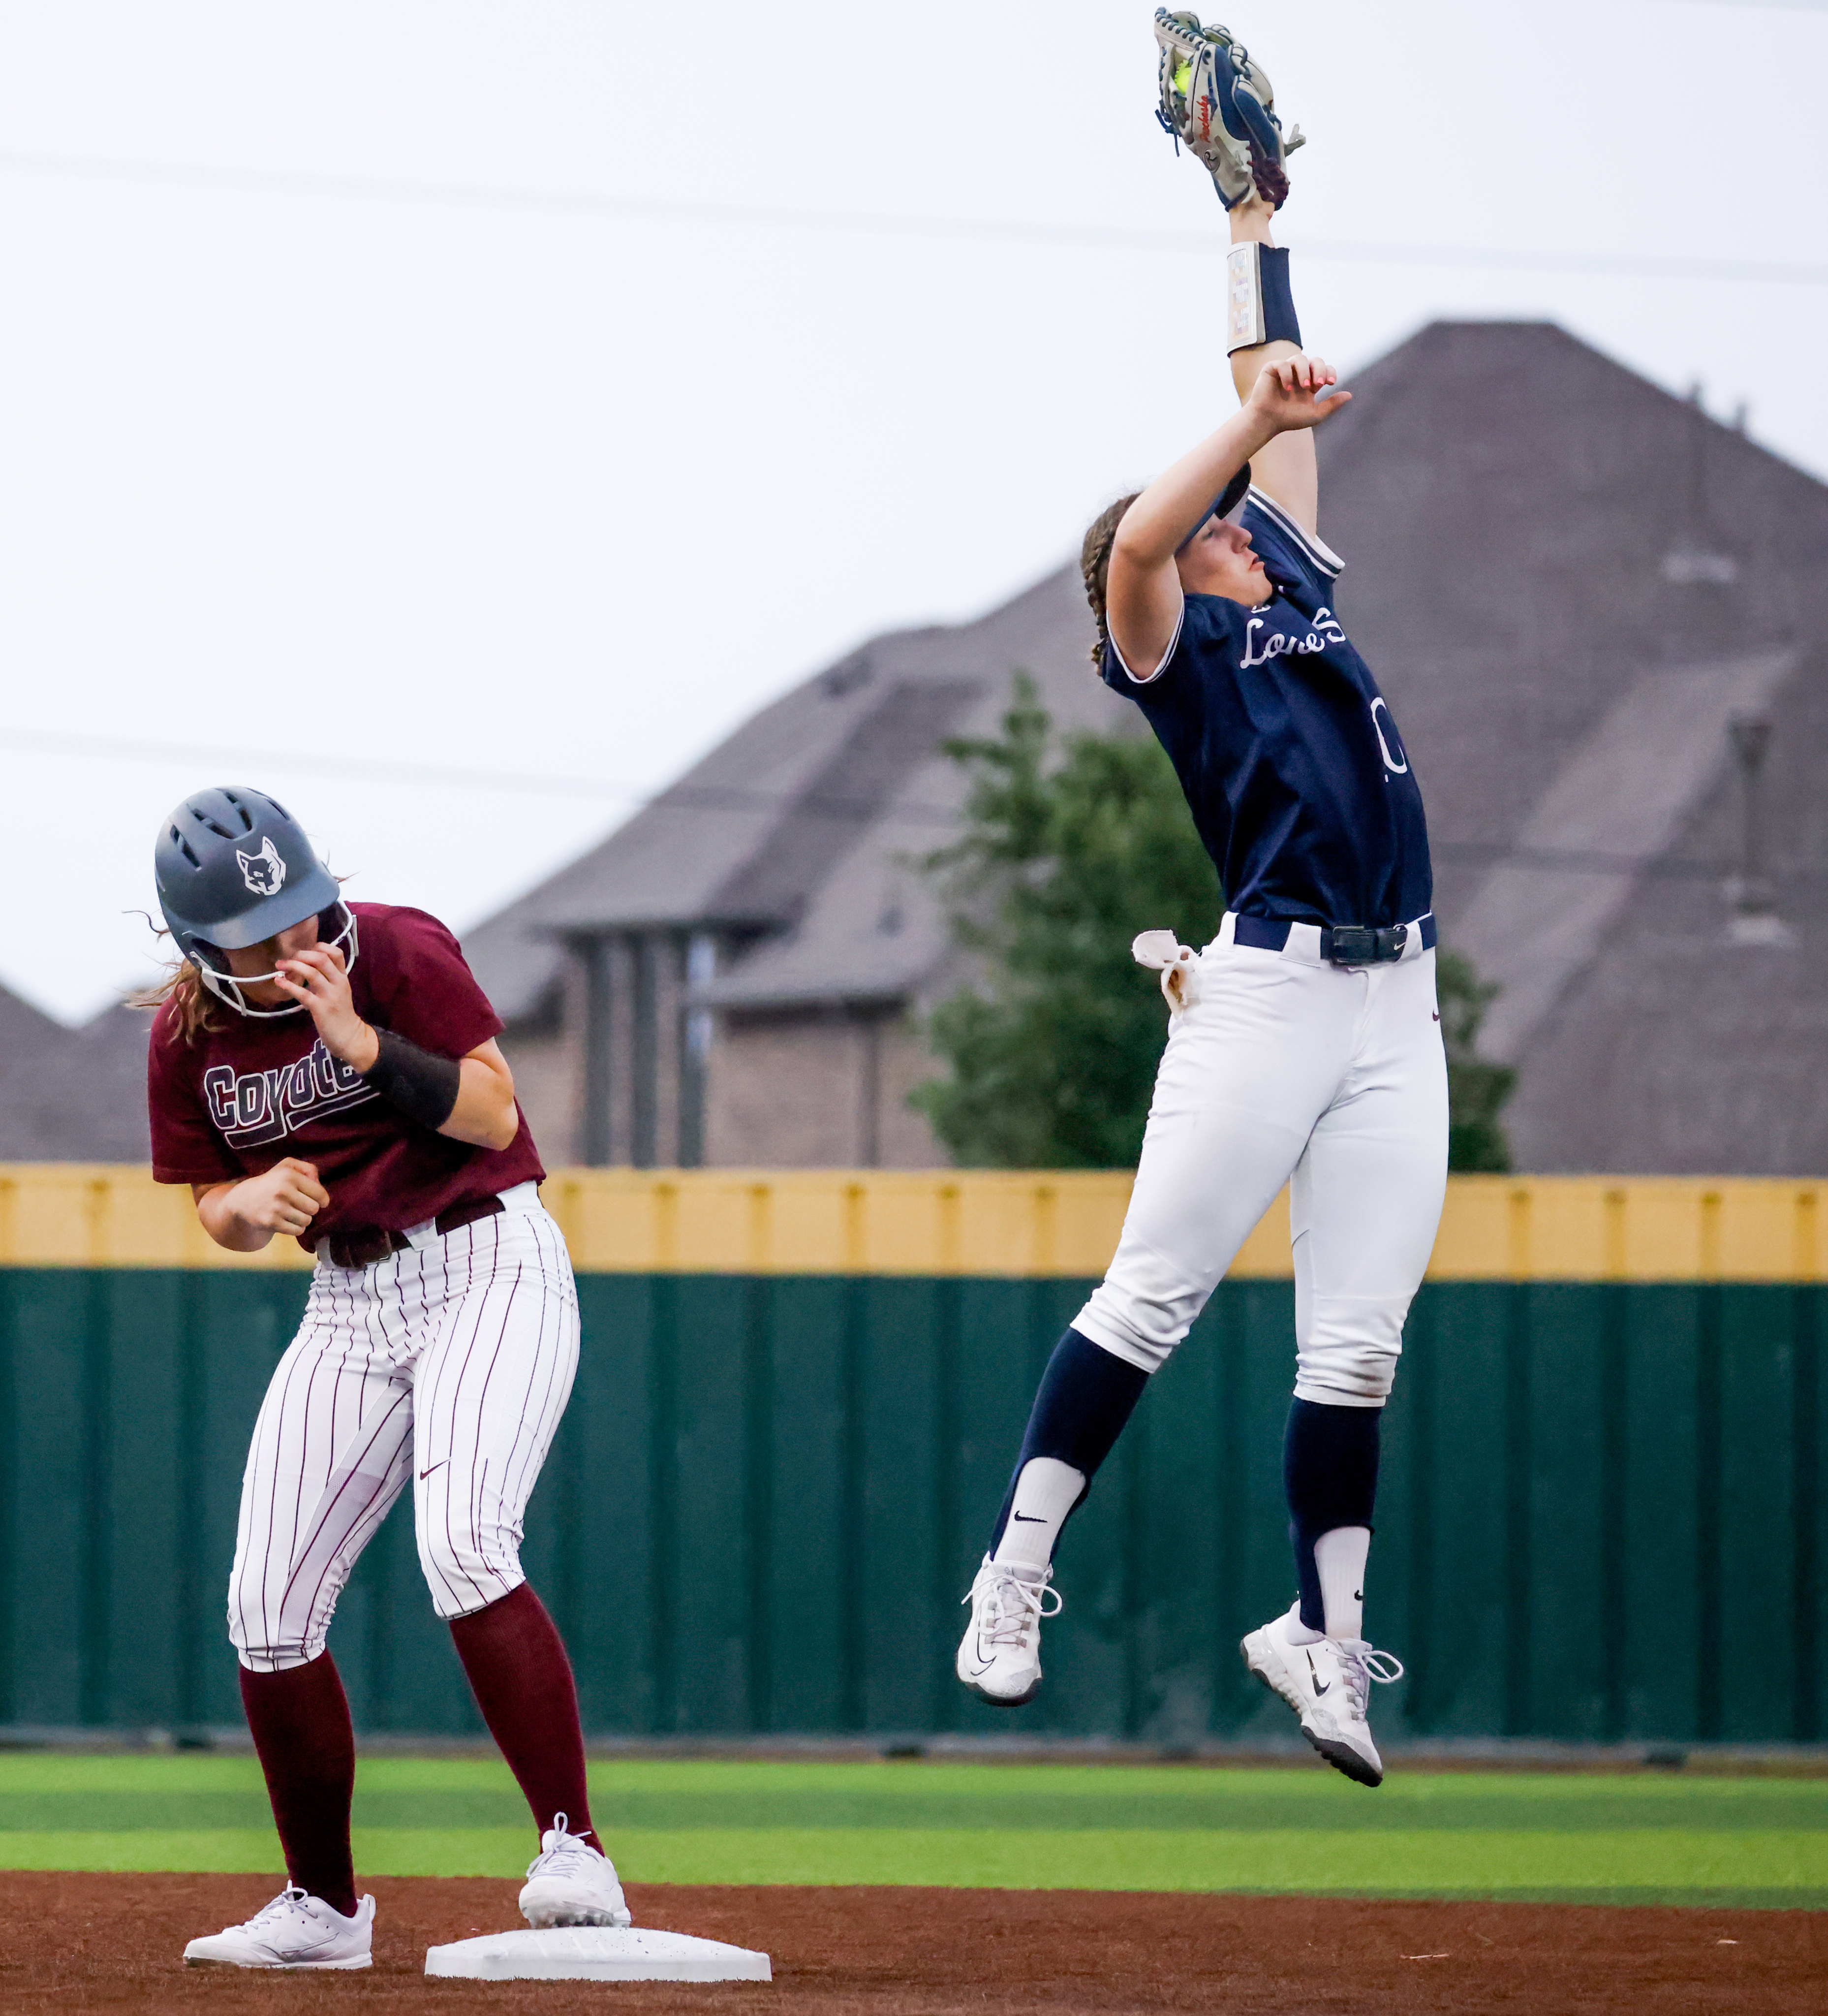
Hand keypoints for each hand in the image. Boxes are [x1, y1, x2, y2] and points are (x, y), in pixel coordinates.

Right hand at [230, 1158, 328, 1238]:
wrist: (243, 1200)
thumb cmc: (272, 1182)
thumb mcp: (288, 1167)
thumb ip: (309, 1169)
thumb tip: (319, 1184)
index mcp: (289, 1175)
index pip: (319, 1193)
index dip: (323, 1199)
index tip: (321, 1201)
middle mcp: (282, 1190)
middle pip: (314, 1208)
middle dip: (311, 1209)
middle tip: (302, 1206)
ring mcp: (276, 1208)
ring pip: (307, 1220)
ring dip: (304, 1219)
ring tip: (294, 1213)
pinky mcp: (271, 1223)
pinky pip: (297, 1231)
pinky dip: (297, 1228)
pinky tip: (289, 1221)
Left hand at [274, 942, 379, 1072]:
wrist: (349, 1037)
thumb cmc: (341, 1014)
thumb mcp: (339, 991)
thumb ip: (327, 978)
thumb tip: (306, 965)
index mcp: (343, 977)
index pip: (336, 952)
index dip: (319, 947)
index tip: (305, 951)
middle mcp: (338, 983)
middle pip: (321, 958)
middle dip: (301, 954)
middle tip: (288, 958)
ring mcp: (330, 995)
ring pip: (311, 972)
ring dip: (293, 966)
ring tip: (279, 966)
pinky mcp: (320, 1008)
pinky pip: (302, 993)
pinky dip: (288, 985)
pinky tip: (278, 982)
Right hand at [1244, 353, 1349, 435]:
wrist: (1267, 422)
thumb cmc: (1289, 419)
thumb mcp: (1315, 414)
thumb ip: (1331, 405)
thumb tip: (1350, 395)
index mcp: (1310, 382)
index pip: (1324, 369)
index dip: (1329, 372)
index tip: (1330, 382)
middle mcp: (1299, 374)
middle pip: (1315, 360)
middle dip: (1319, 369)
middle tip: (1317, 384)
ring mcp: (1286, 370)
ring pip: (1299, 359)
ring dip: (1304, 371)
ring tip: (1303, 386)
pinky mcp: (1272, 369)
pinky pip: (1282, 364)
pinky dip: (1287, 374)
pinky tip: (1287, 388)